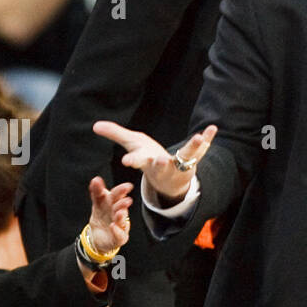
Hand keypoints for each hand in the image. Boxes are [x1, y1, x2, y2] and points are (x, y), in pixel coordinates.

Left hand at [86, 176, 132, 255]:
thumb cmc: (102, 217)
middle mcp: (118, 213)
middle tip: (126, 200)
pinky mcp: (119, 238)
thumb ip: (96, 192)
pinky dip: (117, 231)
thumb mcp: (97, 203)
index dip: (121, 191)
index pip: (117, 195)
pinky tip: (113, 226)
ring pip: (122, 221)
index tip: (128, 186)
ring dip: (121, 216)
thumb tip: (96, 179)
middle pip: (120, 207)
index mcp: (113, 203)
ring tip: (119, 212)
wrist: (98, 236)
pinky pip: (119, 235)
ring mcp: (120, 226)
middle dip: (123, 203)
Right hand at [91, 121, 217, 201]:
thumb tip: (95, 125)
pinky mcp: (192, 160)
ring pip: (185, 157)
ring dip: (191, 148)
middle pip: (160, 164)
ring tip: (198, 138)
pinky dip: (208, 139)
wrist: (169, 181)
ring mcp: (179, 164)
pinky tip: (212, 128)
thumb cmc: (148, 159)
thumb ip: (115, 134)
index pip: (138, 161)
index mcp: (147, 161)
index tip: (127, 162)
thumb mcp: (132, 145)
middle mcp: (163, 165)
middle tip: (159, 160)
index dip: (133, 160)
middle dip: (159, 163)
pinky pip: (202, 149)